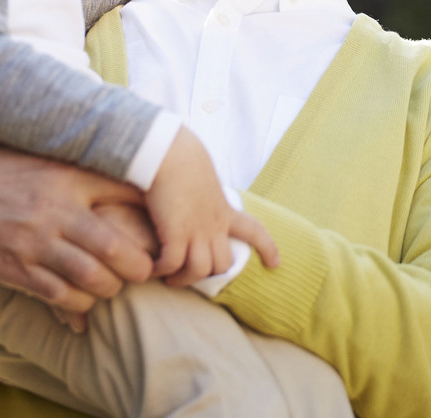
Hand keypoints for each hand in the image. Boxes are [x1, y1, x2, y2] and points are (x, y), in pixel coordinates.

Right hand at [0, 144, 153, 312]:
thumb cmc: (8, 172)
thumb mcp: (51, 162)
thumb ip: (92, 173)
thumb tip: (140, 187)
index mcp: (67, 178)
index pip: (123, 194)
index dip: (150, 216)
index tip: (162, 231)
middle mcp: (54, 212)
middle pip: (113, 248)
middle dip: (137, 265)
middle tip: (146, 269)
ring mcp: (35, 244)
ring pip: (91, 279)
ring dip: (110, 287)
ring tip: (114, 283)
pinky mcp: (17, 271)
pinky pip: (60, 297)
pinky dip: (80, 306)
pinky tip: (85, 304)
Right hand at [145, 127, 278, 286]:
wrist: (169, 151)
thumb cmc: (181, 156)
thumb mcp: (203, 176)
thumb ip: (204, 189)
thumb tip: (196, 184)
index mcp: (224, 208)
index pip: (254, 230)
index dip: (267, 248)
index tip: (276, 263)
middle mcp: (214, 223)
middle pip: (223, 263)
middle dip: (211, 274)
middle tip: (192, 274)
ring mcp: (196, 230)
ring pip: (200, 270)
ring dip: (185, 278)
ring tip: (170, 278)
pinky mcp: (176, 233)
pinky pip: (172, 264)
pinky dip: (163, 270)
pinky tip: (155, 268)